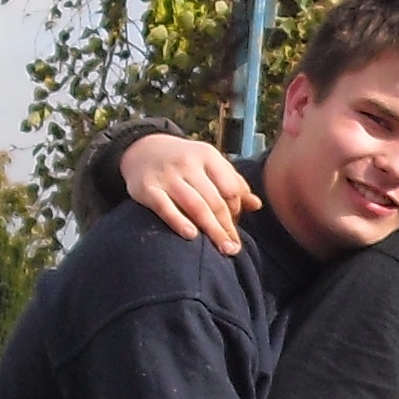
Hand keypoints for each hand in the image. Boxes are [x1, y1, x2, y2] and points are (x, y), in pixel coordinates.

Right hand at [119, 134, 253, 252]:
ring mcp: (167, 175)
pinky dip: (178, 221)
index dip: (236, 210)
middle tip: (235, 249)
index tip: (235, 228)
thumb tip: (256, 205)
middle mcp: (188, 163)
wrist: (141, 149)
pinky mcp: (147, 188)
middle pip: (214, 200)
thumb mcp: (208, 163)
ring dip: (211, 229)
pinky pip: (165, 207)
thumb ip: (232, 182)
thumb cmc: (183, 161)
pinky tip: (191, 235)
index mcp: (207, 156)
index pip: (230, 188)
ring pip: (194, 205)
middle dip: (227, 226)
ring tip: (223, 248)